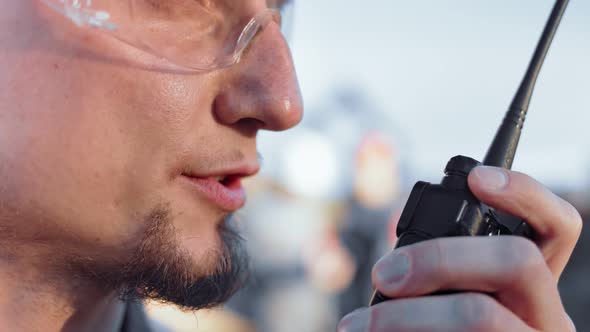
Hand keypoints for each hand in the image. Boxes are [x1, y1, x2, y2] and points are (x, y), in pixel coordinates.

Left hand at [337, 166, 581, 331]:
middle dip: (439, 257)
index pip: (558, 228)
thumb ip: (446, 272)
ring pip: (479, 313)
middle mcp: (546, 316)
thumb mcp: (456, 298)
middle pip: (517, 260)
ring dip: (405, 314)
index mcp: (532, 287)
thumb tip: (394, 257)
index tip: (477, 179)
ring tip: (362, 324)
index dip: (526, 193)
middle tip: (384, 273)